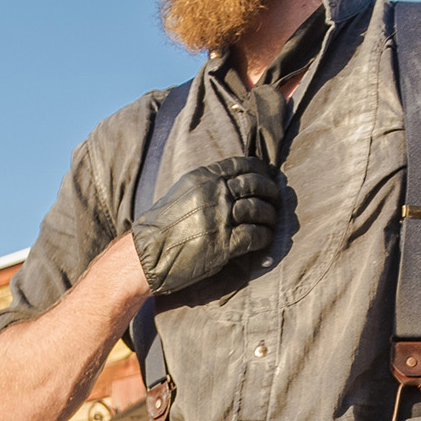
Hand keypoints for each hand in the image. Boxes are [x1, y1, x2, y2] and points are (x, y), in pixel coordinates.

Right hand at [131, 155, 282, 297]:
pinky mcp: (224, 243)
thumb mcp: (182, 194)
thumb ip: (206, 187)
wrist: (145, 256)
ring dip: (270, 217)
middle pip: (256, 185)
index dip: (260, 171)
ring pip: (259, 209)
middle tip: (276, 201)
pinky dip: (264, 237)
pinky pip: (255, 235)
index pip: (243, 165)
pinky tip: (265, 241)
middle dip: (271, 192)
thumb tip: (229, 187)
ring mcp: (220, 218)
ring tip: (271, 222)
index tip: (267, 179)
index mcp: (203, 177)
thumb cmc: (160, 229)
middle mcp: (214, 193)